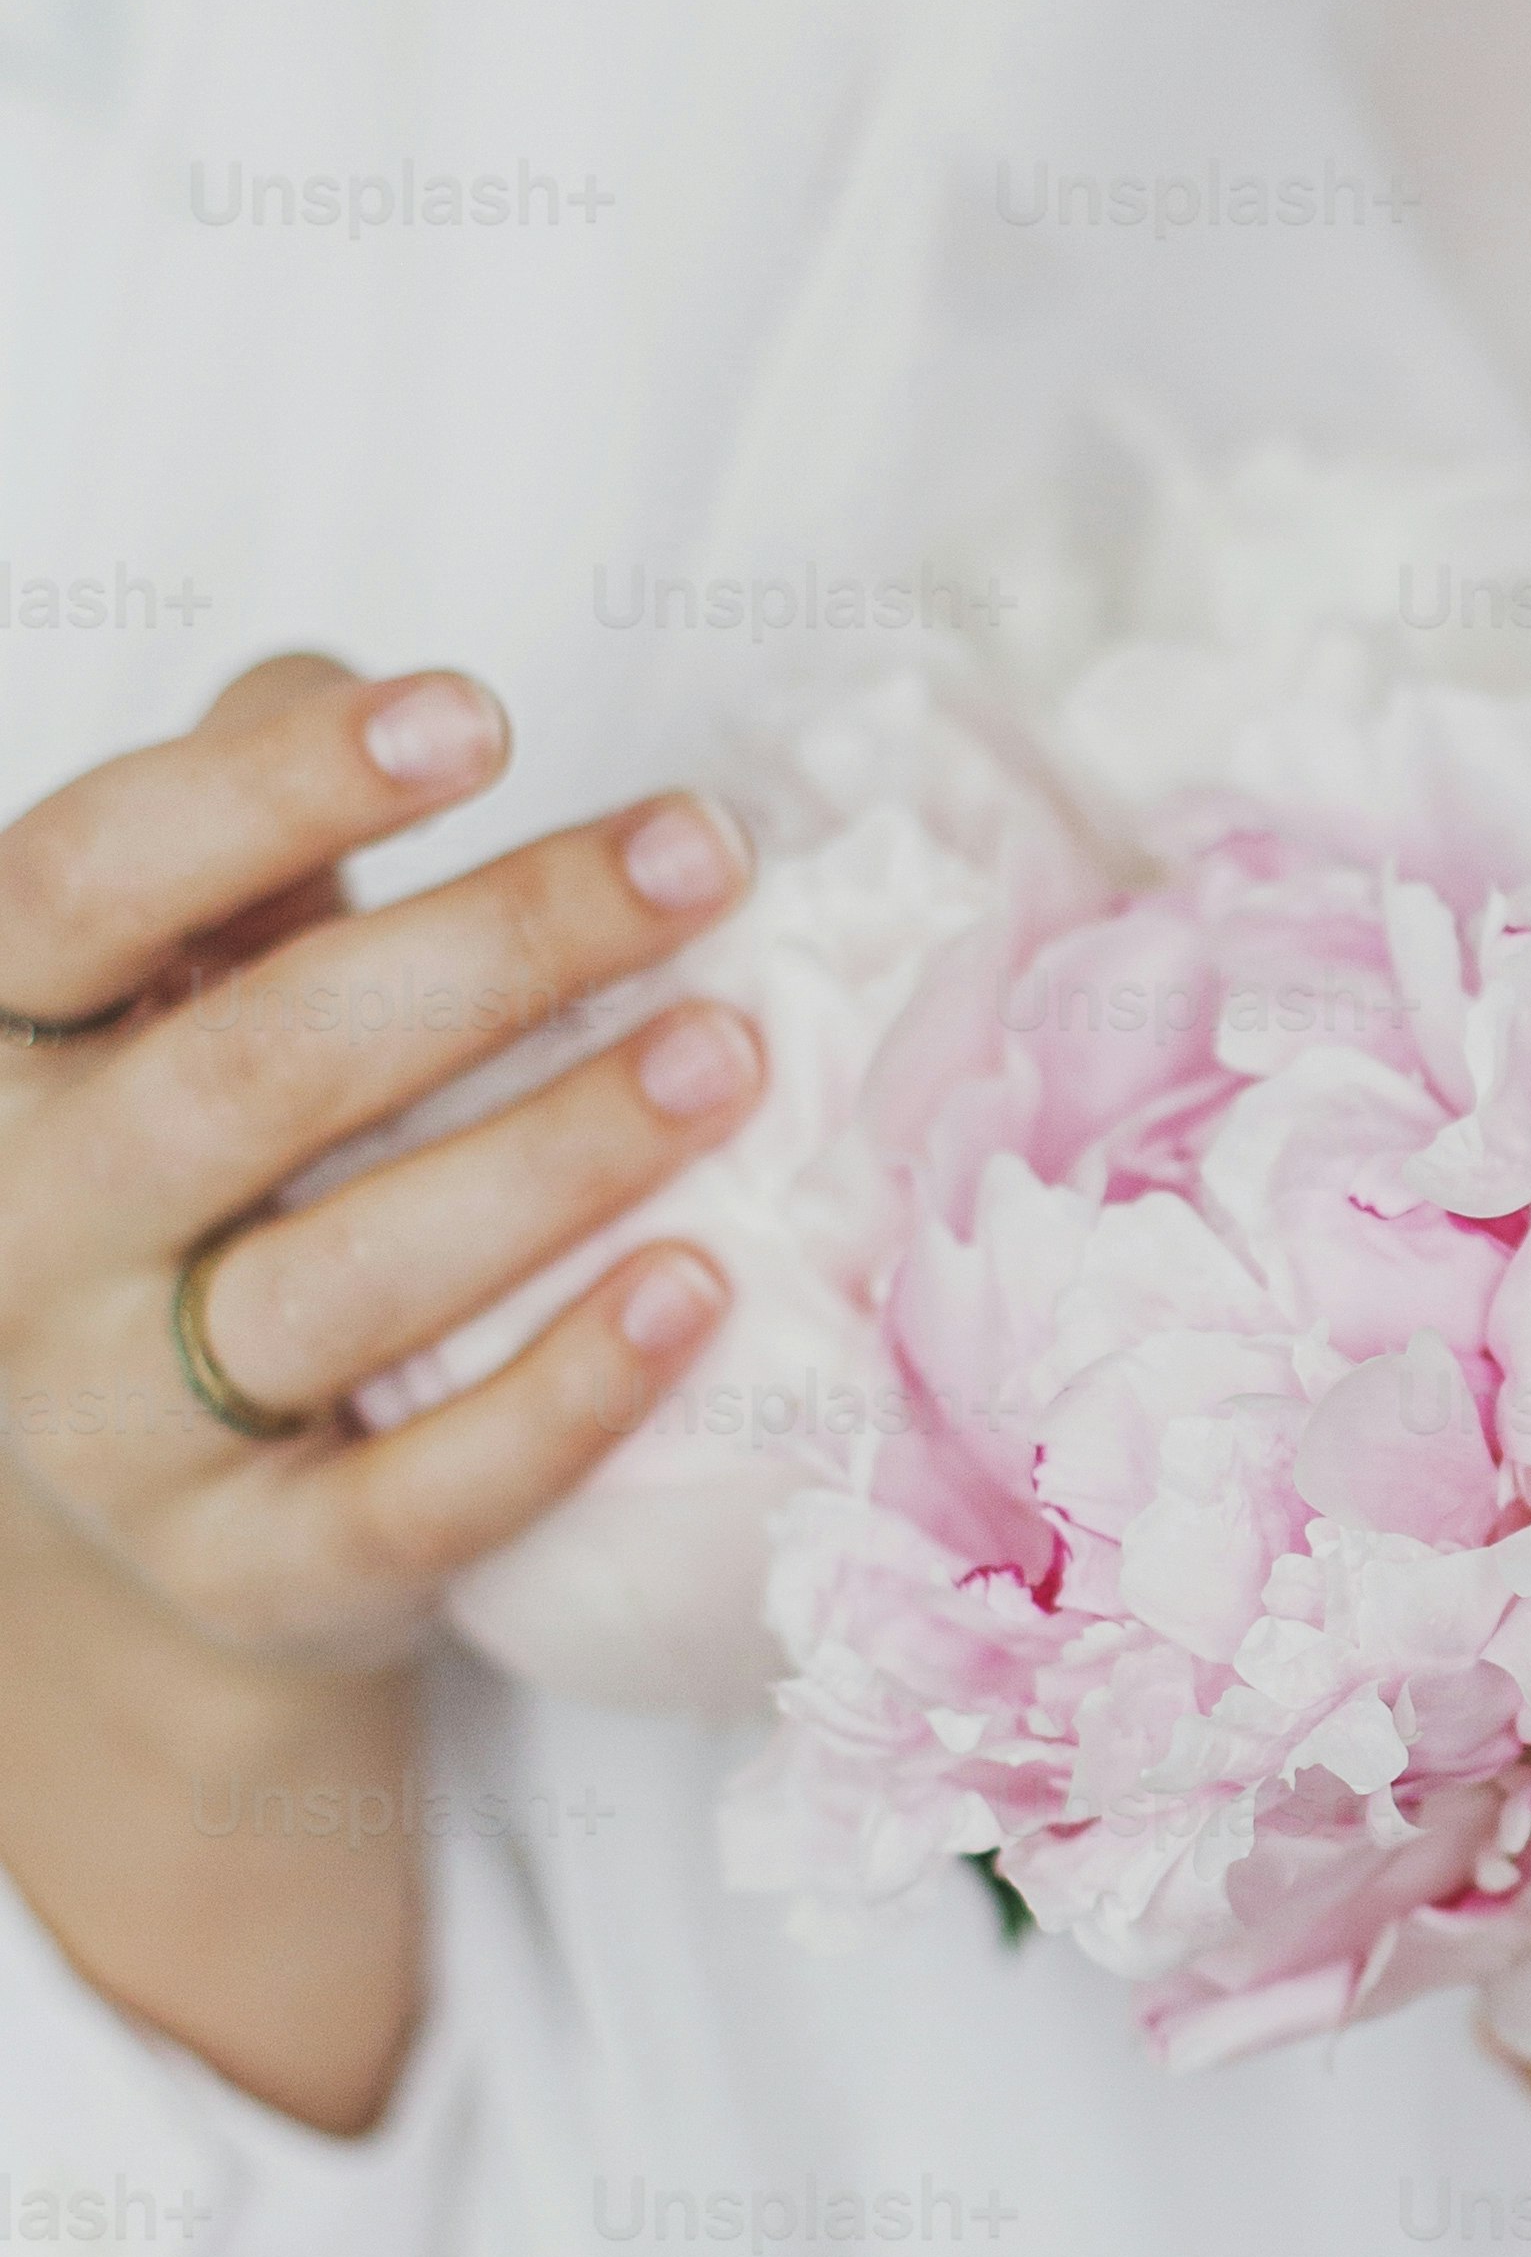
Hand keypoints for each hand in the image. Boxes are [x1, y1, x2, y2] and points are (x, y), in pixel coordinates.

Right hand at [0, 653, 765, 2123]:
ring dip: (555, 1153)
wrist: (173, 1491)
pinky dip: (569, 1393)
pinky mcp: (253, 1569)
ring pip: (342, 1279)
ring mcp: (123, 1420)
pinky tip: (702, 1285)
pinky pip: (419, 1494)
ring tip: (731, 1052)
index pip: (85, 887)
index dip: (273, 792)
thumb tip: (360, 688)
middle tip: (697, 857)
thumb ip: (253, 826)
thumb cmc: (223, 1153)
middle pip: (254, 1070)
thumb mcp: (193, 976)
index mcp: (3, 1046)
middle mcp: (26, 1230)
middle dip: (493, 950)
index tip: (477, 715)